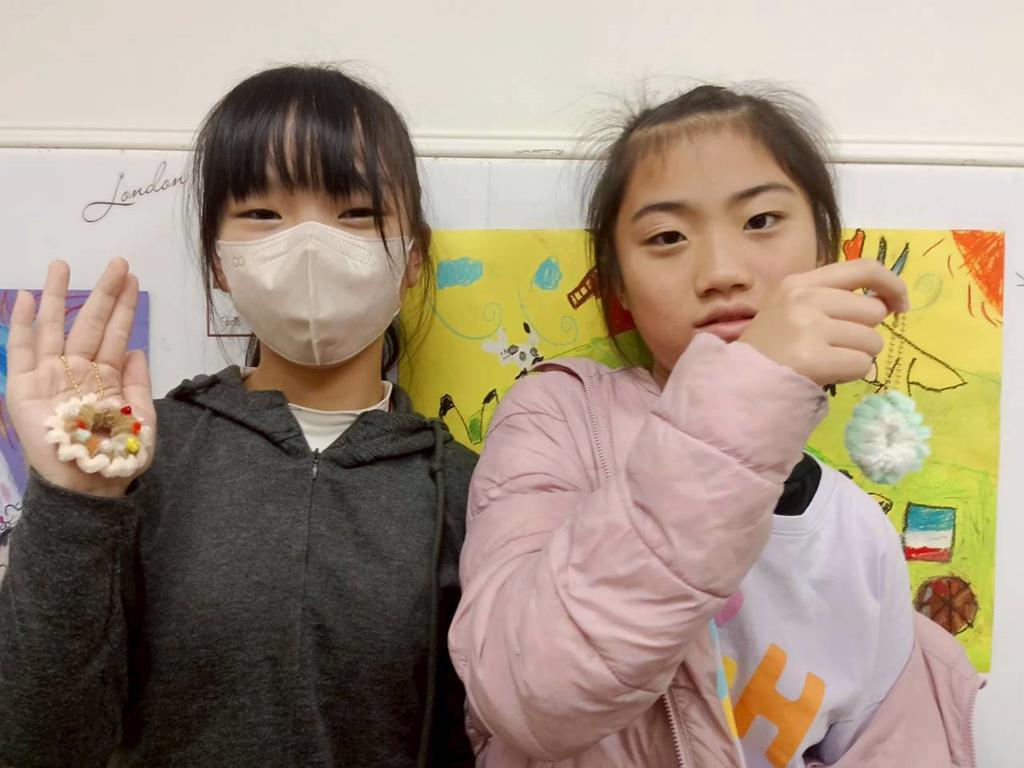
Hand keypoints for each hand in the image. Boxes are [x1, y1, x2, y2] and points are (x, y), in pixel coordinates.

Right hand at [6, 259, 155, 496]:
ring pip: (54, 328)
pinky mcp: (22, 389)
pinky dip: (21, 324)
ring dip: (57, 297)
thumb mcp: (141, 419)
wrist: (87, 486)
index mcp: (106, 377)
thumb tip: (138, 349)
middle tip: (116, 262)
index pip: (116, 334)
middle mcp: (76, 370)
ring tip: (62, 266)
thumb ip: (138, 383)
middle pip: (88, 323)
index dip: (123, 307)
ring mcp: (49, 377)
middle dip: (102, 293)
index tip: (132, 278)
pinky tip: (24, 298)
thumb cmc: (116, 456)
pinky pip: (20, 351)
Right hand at [739, 259, 908, 386]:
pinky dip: (850, 374)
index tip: (900, 304)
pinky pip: (861, 365)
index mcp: (799, 282)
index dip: (891, 284)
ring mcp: (808, 327)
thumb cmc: (768, 349)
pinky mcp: (814, 357)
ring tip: (827, 362)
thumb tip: (886, 304)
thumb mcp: (792, 310)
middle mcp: (805, 298)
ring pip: (871, 341)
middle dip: (864, 333)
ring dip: (858, 357)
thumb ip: (832, 300)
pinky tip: (826, 375)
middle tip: (836, 347)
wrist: (736, 383)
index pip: (863, 268)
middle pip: (872, 311)